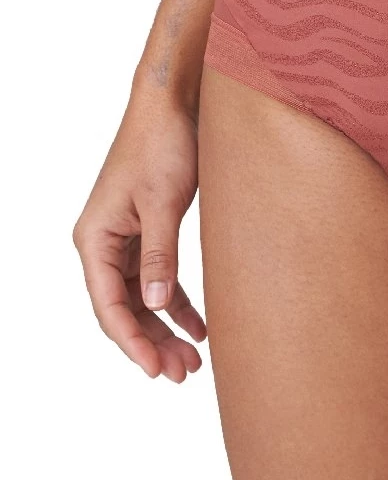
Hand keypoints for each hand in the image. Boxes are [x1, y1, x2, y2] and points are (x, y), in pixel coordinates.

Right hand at [72, 91, 205, 381]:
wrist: (174, 105)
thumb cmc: (162, 145)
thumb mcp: (163, 203)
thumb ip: (160, 255)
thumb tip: (159, 306)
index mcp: (95, 239)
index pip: (109, 306)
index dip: (134, 342)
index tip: (158, 370)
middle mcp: (103, 243)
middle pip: (125, 308)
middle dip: (154, 342)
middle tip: (185, 374)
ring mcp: (125, 238)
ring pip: (144, 297)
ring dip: (167, 327)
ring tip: (195, 360)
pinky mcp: (149, 230)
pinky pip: (160, 277)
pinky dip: (179, 301)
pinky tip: (201, 325)